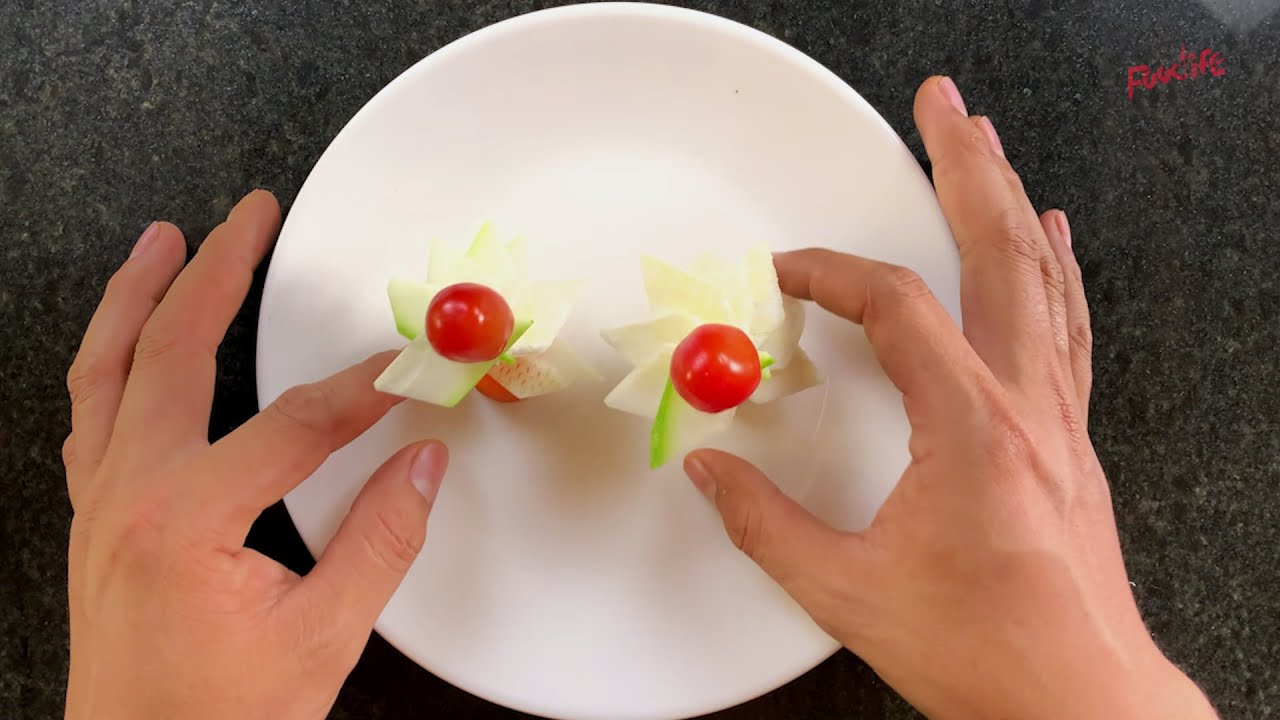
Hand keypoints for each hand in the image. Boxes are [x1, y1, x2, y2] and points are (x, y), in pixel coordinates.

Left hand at [62, 191, 447, 719]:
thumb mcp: (320, 640)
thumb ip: (379, 543)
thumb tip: (423, 468)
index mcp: (184, 520)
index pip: (291, 424)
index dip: (360, 390)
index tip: (405, 368)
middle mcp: (126, 497)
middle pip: (174, 353)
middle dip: (217, 272)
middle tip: (250, 217)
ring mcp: (100, 503)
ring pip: (107, 370)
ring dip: (138, 296)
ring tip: (162, 240)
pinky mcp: (95, 518)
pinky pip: (91, 410)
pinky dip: (112, 357)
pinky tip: (130, 340)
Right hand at [683, 78, 1217, 717]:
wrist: (1080, 701)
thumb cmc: (985, 651)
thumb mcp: (846, 589)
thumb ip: (764, 523)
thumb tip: (713, 474)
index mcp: (970, 427)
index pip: (896, 308)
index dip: (832, 274)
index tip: (788, 274)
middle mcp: (1027, 406)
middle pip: (1001, 250)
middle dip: (966, 165)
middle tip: (941, 104)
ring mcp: (1060, 418)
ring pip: (1045, 278)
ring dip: (1012, 200)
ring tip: (988, 146)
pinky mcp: (1070, 440)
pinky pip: (1069, 325)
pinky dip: (1057, 268)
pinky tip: (1055, 240)